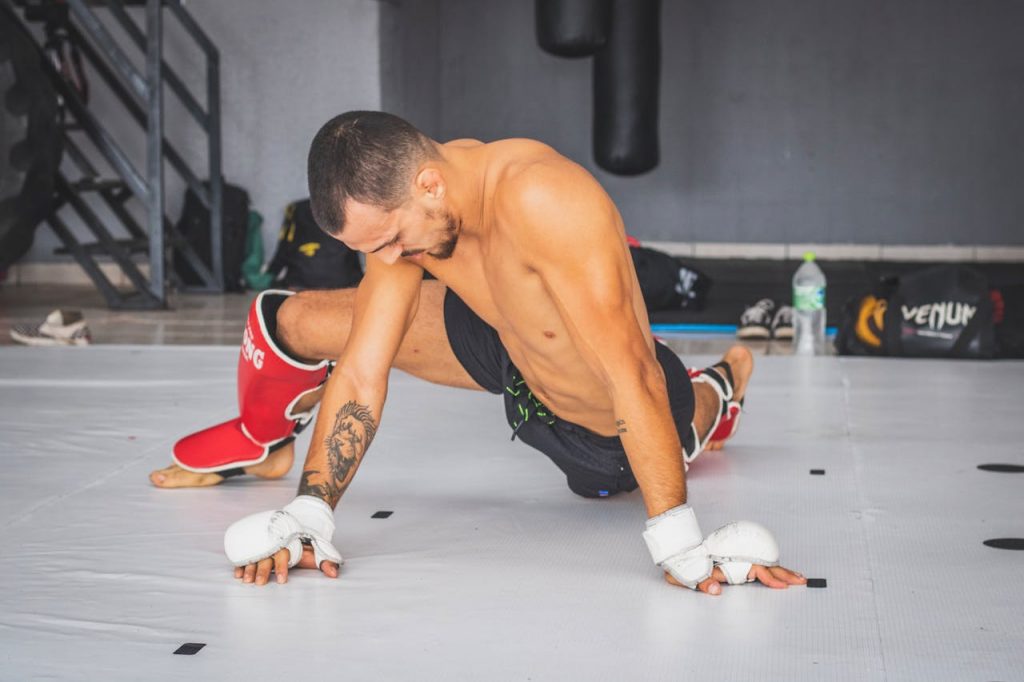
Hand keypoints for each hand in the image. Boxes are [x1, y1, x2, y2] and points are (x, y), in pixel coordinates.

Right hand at [233, 543, 340, 585]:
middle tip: (260, 583)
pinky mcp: (256, 547)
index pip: (284, 555)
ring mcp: (265, 545)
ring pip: (255, 556)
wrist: (300, 522)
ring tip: (246, 580)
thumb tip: (334, 574)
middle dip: (263, 571)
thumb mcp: (317, 552)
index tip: (283, 581)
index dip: (283, 568)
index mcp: (289, 544)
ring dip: (249, 568)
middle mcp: (275, 543)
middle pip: (267, 557)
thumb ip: (325, 562)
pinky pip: (247, 554)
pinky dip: (241, 563)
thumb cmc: (307, 545)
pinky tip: (237, 574)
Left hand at [665, 563, 805, 593]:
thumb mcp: (688, 574)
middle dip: (784, 573)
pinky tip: (781, 575)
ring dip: (781, 571)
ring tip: (798, 578)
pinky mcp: (736, 562)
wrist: (679, 551)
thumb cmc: (684, 563)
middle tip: (801, 580)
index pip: (755, 568)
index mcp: (729, 560)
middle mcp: (736, 557)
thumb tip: (714, 591)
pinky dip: (771, 570)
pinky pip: (757, 566)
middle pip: (765, 564)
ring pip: (764, 564)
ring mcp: (737, 559)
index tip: (782, 586)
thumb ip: (701, 582)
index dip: (769, 577)